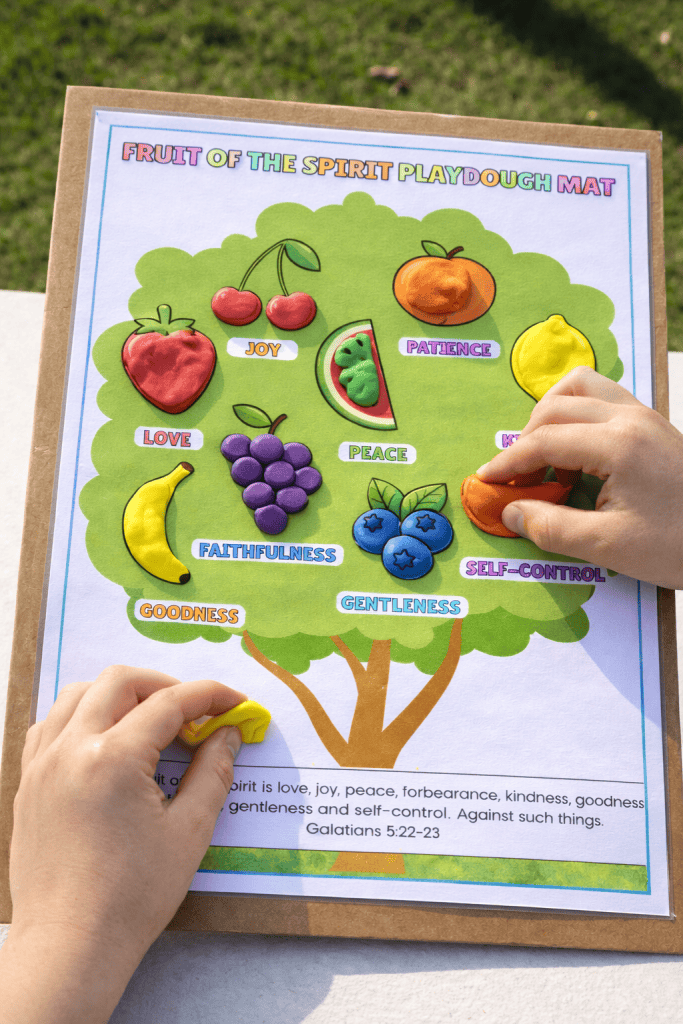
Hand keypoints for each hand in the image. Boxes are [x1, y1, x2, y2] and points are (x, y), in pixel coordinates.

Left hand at [1, 665, 245, 1022]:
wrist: (70, 944)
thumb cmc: (131, 897)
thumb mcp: (188, 832)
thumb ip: (213, 772)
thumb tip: (229, 733)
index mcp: (114, 759)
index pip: (170, 703)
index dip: (210, 696)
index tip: (236, 703)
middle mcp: (71, 749)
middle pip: (121, 682)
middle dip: (165, 686)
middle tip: (195, 712)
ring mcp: (43, 763)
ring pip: (79, 694)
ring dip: (121, 694)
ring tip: (150, 721)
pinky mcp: (28, 782)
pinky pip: (50, 724)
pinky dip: (82, 715)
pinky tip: (105, 739)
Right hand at [476, 366, 682, 588]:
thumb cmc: (679, 545)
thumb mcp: (609, 546)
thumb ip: (551, 527)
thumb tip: (510, 512)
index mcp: (618, 444)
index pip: (544, 441)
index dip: (508, 462)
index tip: (487, 481)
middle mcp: (630, 418)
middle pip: (555, 406)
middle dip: (525, 440)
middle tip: (516, 479)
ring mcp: (644, 415)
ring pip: (581, 387)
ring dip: (551, 414)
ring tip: (544, 455)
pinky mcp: (654, 423)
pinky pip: (604, 397)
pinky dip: (578, 413)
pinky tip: (577, 452)